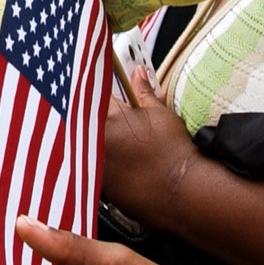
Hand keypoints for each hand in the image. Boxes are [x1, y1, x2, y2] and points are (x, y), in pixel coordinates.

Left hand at [100, 71, 198, 230]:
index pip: (91, 95)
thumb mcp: (159, 114)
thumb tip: (137, 73)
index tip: (96, 89)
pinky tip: (118, 164)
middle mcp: (95, 142)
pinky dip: (99, 164)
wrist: (181, 191)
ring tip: (115, 143)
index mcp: (108, 117)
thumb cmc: (173, 151)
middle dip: (90, 116)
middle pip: (82, 122)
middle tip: (103, 117)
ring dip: (91, 142)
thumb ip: (143, 92)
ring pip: (84, 148)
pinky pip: (92, 170)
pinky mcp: (100, 187)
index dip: (94, 91)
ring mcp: (96, 166)